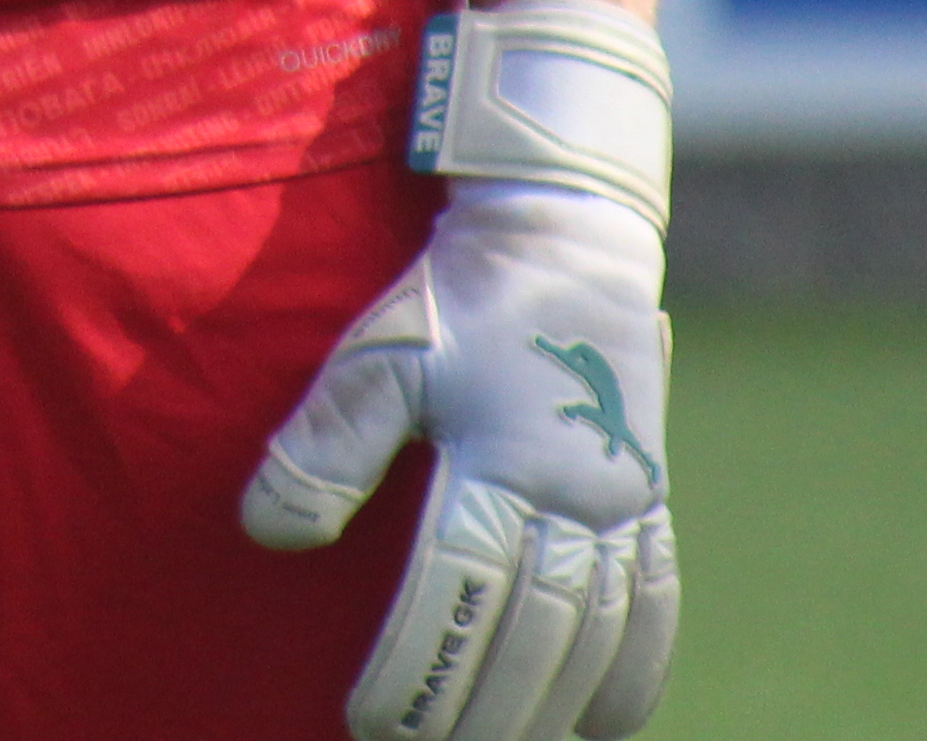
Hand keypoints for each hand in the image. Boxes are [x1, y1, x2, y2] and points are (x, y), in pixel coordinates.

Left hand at [246, 186, 675, 740]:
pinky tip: (600, 728)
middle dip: (475, 710)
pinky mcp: (651, 501)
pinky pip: (658, 608)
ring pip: (600, 638)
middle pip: (534, 635)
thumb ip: (325, 445)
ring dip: (549, 712)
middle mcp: (577, 494)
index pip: (456, 592)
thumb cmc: (453, 299)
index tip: (365, 719)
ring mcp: (625, 503)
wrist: (563, 235)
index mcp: (502, 461)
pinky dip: (631, 679)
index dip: (413, 666)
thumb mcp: (376, 354)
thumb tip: (268, 534)